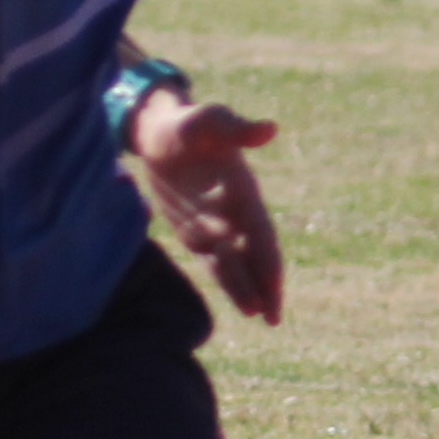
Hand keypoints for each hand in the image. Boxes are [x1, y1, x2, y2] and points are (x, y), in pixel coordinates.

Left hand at [130, 86, 285, 321]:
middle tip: (275, 318)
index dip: (267, 261)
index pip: (260, 233)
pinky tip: (243, 303)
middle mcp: (235, 212)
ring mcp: (217, 223)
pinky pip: (216, 262)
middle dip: (266, 285)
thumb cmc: (187, 122)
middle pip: (255, 255)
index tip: (275, 287)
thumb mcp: (208, 119)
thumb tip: (270, 129)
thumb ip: (235, 127)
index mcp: (242, 190)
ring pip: (238, 264)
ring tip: (262, 318)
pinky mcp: (196, 231)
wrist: (163, 130)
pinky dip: (230, 282)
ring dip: (249, 290)